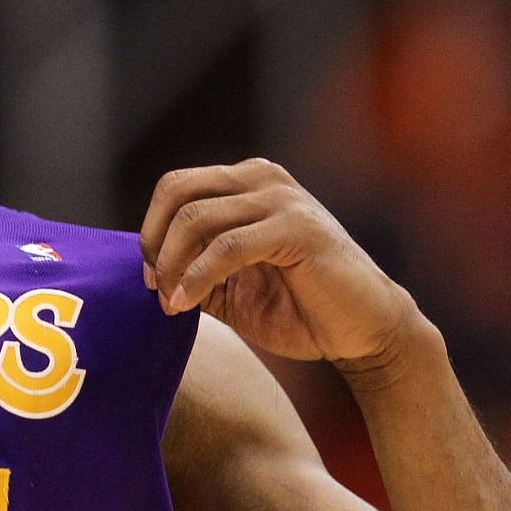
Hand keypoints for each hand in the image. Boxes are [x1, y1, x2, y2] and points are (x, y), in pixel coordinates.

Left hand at [138, 158, 419, 366]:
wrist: (363, 332)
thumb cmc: (300, 310)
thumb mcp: (232, 287)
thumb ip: (195, 268)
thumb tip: (148, 269)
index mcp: (247, 183)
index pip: (176, 187)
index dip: (151, 231)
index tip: (148, 279)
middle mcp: (263, 178)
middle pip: (178, 192)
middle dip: (154, 243)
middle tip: (154, 288)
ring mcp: (282, 199)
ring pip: (196, 217)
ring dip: (172, 265)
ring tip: (171, 304)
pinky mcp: (298, 228)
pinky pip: (227, 246)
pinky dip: (197, 277)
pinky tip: (186, 303)